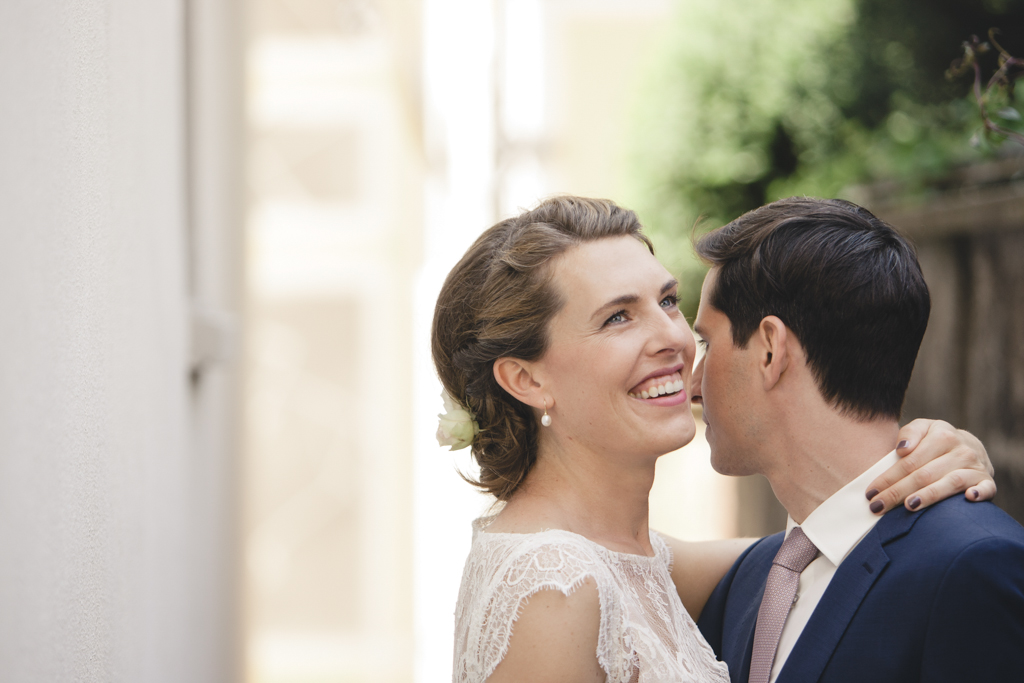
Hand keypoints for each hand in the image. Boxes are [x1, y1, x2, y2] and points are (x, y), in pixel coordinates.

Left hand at [865, 419, 995, 514]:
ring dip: (929, 496)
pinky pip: (986, 488)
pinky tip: (968, 498)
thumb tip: (902, 449)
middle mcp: (960, 451)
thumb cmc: (936, 440)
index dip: (888, 478)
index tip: (871, 492)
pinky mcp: (986, 481)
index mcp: (942, 436)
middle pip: (924, 475)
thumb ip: (910, 433)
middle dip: (898, 492)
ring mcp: (975, 467)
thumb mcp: (923, 428)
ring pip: (949, 483)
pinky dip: (979, 493)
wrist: (970, 447)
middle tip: (878, 506)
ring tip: (909, 506)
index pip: (909, 462)